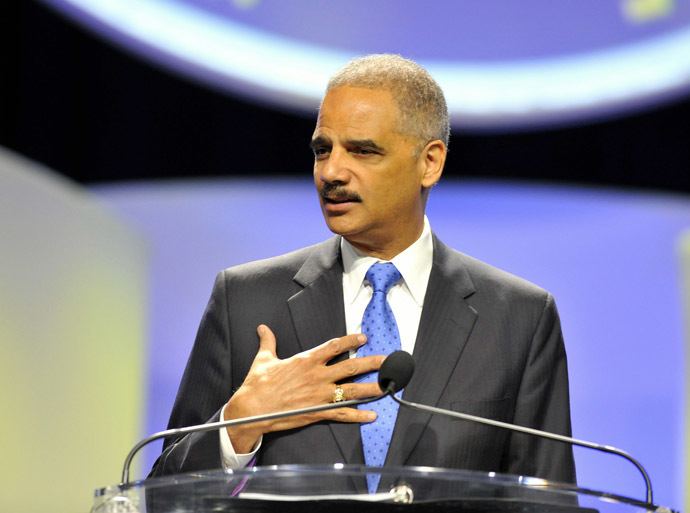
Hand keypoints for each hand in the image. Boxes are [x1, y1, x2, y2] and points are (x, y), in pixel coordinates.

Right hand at [224, 324, 383, 452]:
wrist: (251, 408)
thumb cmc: (257, 383)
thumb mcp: (263, 358)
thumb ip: (268, 341)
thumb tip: (263, 328)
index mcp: (306, 359)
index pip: (334, 346)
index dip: (351, 341)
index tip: (363, 338)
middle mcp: (317, 375)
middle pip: (351, 366)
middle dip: (372, 363)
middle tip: (388, 360)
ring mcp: (320, 395)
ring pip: (352, 390)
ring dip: (372, 388)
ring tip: (388, 386)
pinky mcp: (318, 412)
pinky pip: (342, 413)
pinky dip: (358, 415)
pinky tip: (372, 415)